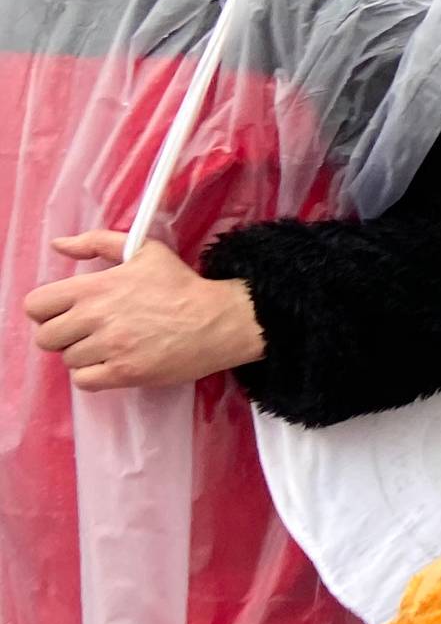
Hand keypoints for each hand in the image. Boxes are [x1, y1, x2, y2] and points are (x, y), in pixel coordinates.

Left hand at [24, 233, 263, 392]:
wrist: (220, 320)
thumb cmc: (182, 286)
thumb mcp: (143, 250)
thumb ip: (97, 242)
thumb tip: (59, 246)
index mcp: (95, 287)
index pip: (36, 305)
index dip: (46, 311)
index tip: (65, 312)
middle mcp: (97, 317)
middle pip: (46, 337)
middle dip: (63, 335)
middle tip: (87, 332)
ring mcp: (111, 347)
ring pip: (67, 359)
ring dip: (84, 355)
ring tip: (109, 347)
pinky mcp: (126, 372)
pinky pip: (84, 381)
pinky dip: (93, 375)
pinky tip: (112, 364)